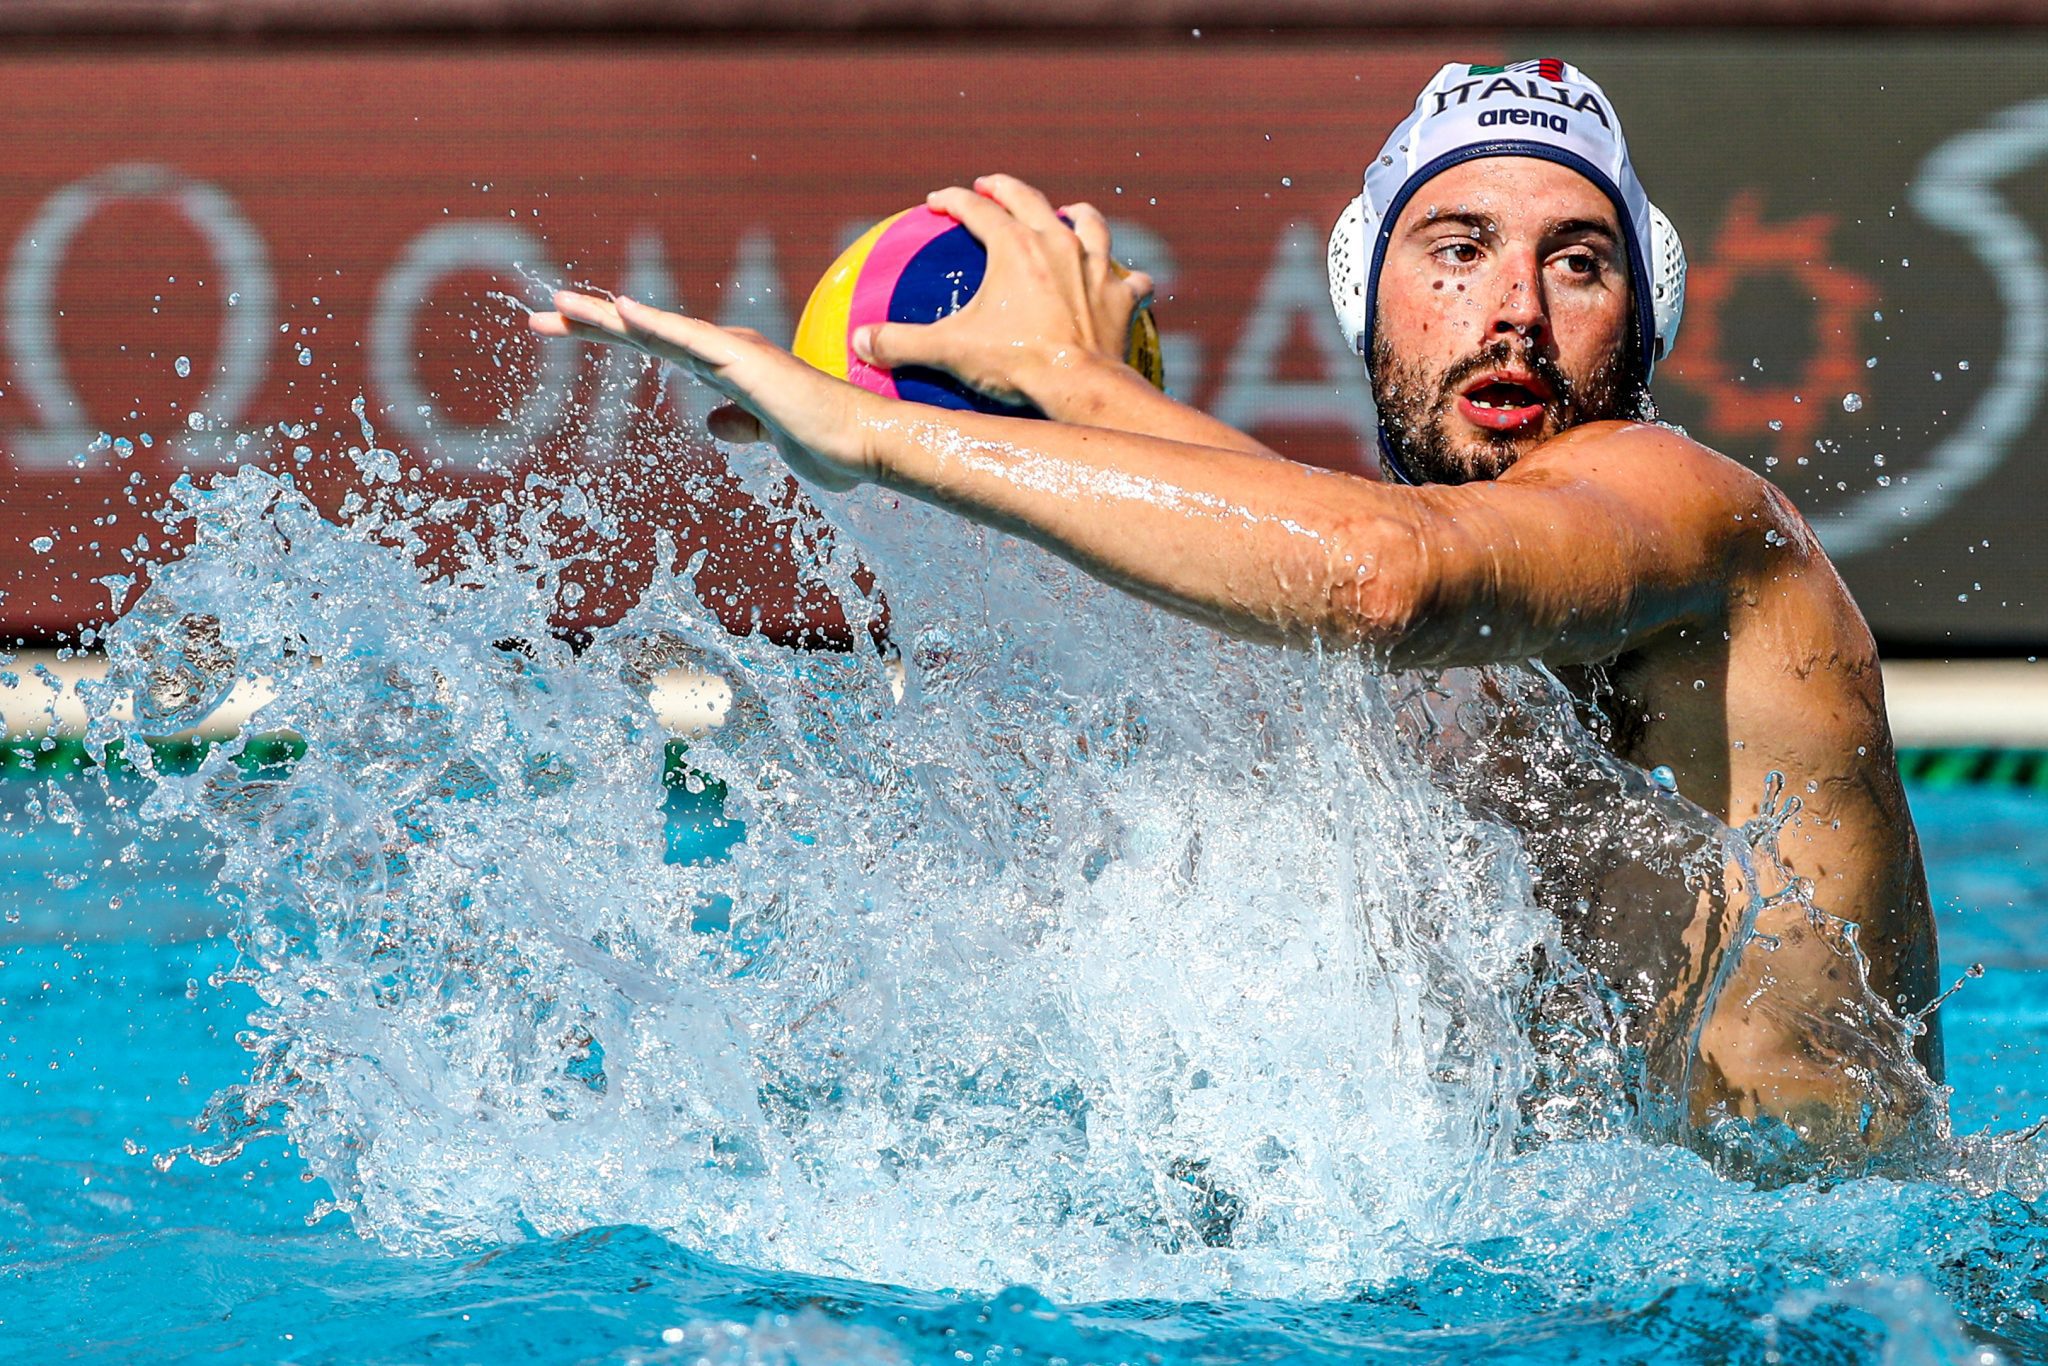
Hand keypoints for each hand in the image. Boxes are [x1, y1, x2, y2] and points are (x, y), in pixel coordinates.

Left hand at [529, 292, 872, 491]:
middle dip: (592, 323)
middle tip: (542, 315)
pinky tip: (620, 310)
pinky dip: (654, 324)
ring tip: (558, 305)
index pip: (658, 348)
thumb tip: (713, 424)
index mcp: (729, 370)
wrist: (865, 445)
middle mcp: (727, 351)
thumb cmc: (830, 445)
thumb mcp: (772, 438)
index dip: (612, 337)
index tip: (564, 331)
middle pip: (646, 332)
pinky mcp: (746, 362)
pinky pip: (690, 340)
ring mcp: (735, 353)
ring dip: (607, 317)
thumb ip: (742, 426)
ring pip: (658, 330)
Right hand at [851, 174, 1154, 406]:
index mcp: (1014, 246)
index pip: (976, 208)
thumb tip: (860, 342)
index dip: (953, 200)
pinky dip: (1125, 278)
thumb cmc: (1015, 365)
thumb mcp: (949, 352)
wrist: (1079, 389)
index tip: (937, 202)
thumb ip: (901, 343)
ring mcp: (1095, 268)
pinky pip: (1131, 279)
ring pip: (1090, 223)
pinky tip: (1122, 282)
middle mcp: (1057, 243)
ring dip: (1077, 216)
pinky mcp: (1121, 298)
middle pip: (1030, 199)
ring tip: (1068, 215)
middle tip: (990, 187)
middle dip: (1005, 188)